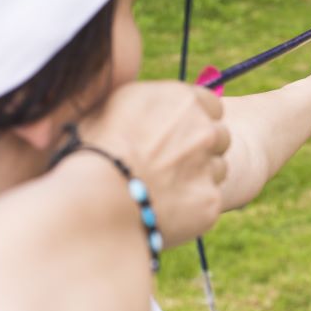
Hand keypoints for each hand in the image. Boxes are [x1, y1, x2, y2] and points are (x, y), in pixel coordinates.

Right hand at [76, 81, 228, 247]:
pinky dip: (191, 208)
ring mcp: (210, 166)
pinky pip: (208, 202)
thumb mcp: (111, 107)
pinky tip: (163, 211)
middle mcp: (204, 129)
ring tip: (163, 189)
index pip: (211, 105)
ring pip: (218, 170)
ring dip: (198, 178)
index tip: (180, 132)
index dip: (196, 119)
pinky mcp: (210, 201)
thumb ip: (146, 104)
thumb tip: (149, 108)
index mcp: (182, 99)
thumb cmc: (91, 150)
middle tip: (172, 164)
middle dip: (202, 148)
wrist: (94, 198)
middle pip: (219, 137)